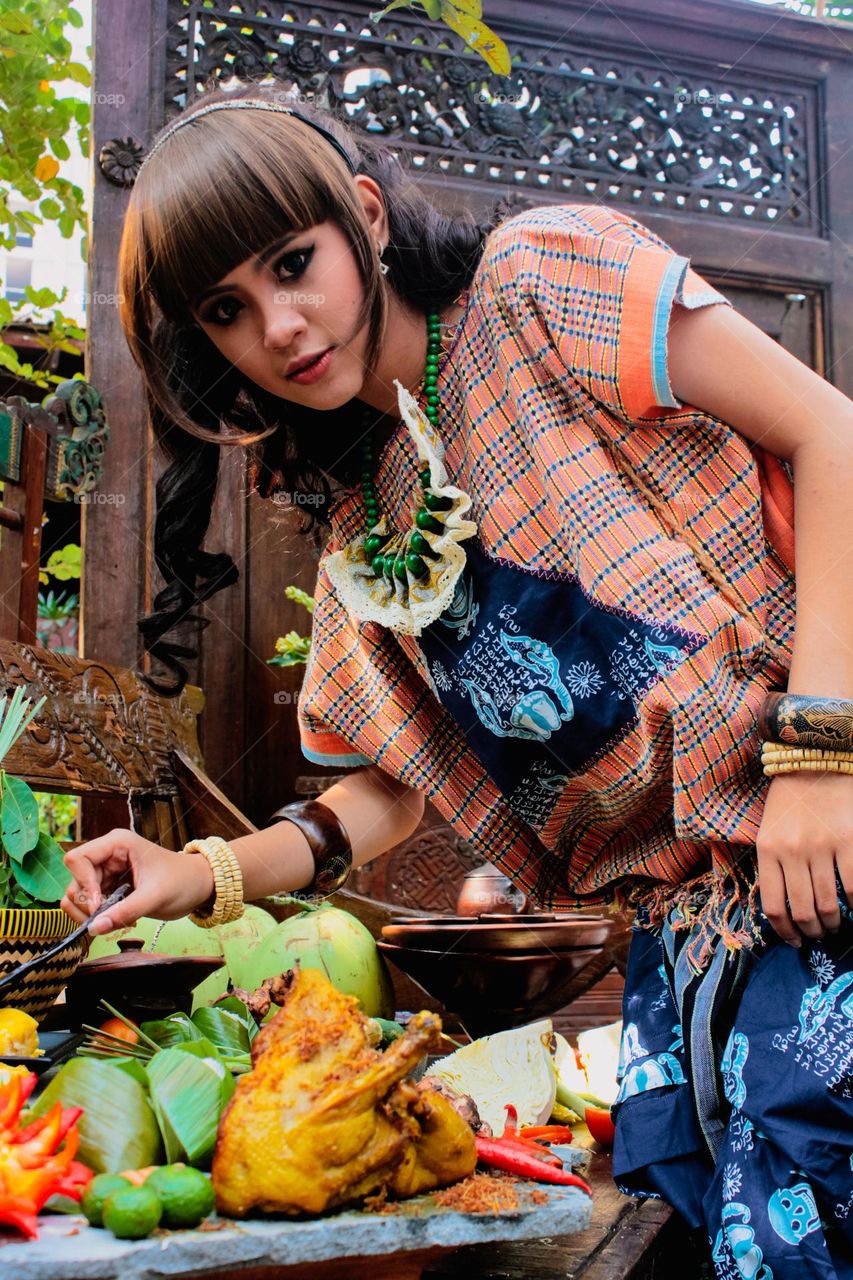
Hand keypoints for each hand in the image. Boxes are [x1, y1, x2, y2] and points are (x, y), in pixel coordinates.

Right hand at [61, 828, 214, 934]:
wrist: (198, 887)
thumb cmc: (183, 882)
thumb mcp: (155, 897)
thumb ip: (124, 912)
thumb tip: (93, 928)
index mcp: (117, 844)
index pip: (77, 859)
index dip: (83, 884)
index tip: (99, 905)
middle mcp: (107, 855)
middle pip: (75, 881)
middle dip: (89, 904)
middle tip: (112, 919)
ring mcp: (106, 872)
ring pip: (78, 895)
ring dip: (94, 914)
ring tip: (121, 919)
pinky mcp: (109, 887)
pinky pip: (90, 905)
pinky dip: (100, 917)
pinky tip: (123, 919)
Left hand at [756, 773, 852, 944]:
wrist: (814, 760)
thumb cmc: (790, 800)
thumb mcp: (769, 831)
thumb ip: (775, 865)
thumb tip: (785, 909)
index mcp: (768, 850)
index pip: (773, 906)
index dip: (784, 931)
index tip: (794, 940)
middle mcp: (792, 851)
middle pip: (802, 912)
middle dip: (812, 931)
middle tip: (818, 934)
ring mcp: (821, 846)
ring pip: (828, 904)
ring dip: (833, 922)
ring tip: (835, 923)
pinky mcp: (848, 841)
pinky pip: (852, 887)